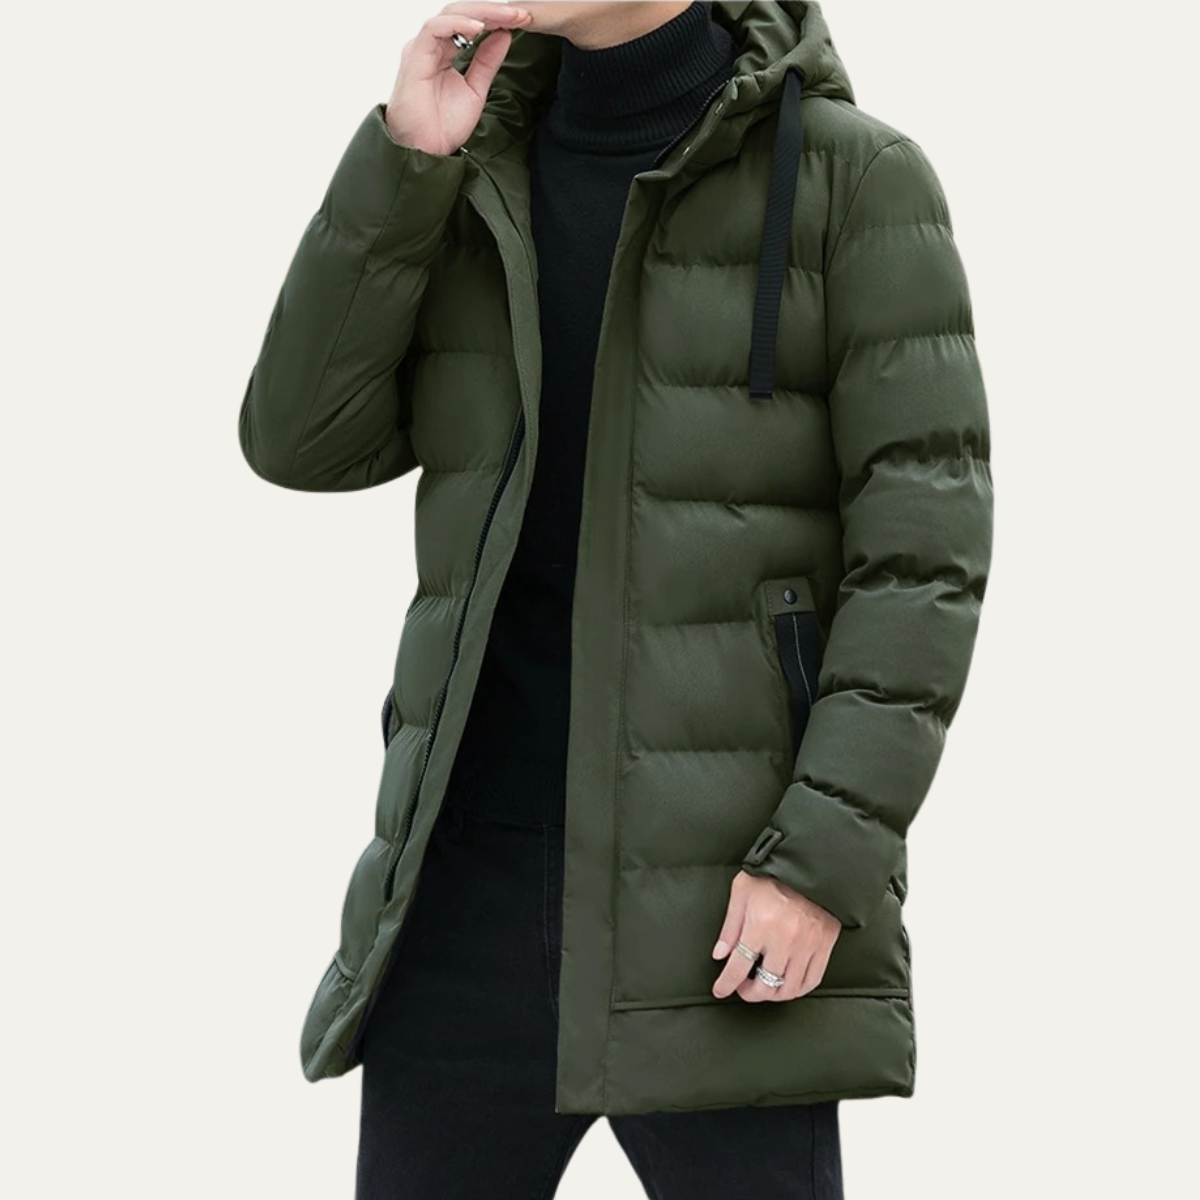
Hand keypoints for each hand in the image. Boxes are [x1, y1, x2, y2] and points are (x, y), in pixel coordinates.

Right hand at [385, 3, 533, 154]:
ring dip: (481, 13)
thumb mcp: (476, 90)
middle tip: (520, 14)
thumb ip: (487, 62)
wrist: (425, 152)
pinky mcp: (414, 56)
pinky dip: (458, 24)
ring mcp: (421, 49)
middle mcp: (431, 46)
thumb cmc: (442, 127)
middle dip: (494, 11)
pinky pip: (435, 29)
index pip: (471, 23)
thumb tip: (504, 35)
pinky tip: (480, 28)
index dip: (497, 19)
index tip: (523, 20)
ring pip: (450, 14)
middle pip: (463, 13)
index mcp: (443, 52)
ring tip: (506, 17)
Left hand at [711, 870, 840, 1001]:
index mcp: (760, 924)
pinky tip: (787, 986)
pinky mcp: (824, 945)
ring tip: (764, 987)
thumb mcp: (742, 891)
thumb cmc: (774, 874)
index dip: (726, 983)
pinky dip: (797, 989)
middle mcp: (784, 939)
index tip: (721, 989)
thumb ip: (730, 926)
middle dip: (750, 993)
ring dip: (772, 995)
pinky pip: (812, 980)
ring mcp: (807, 945)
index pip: (738, 966)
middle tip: (744, 988)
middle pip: (764, 984)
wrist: (812, 863)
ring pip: (788, 988)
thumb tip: (720, 954)